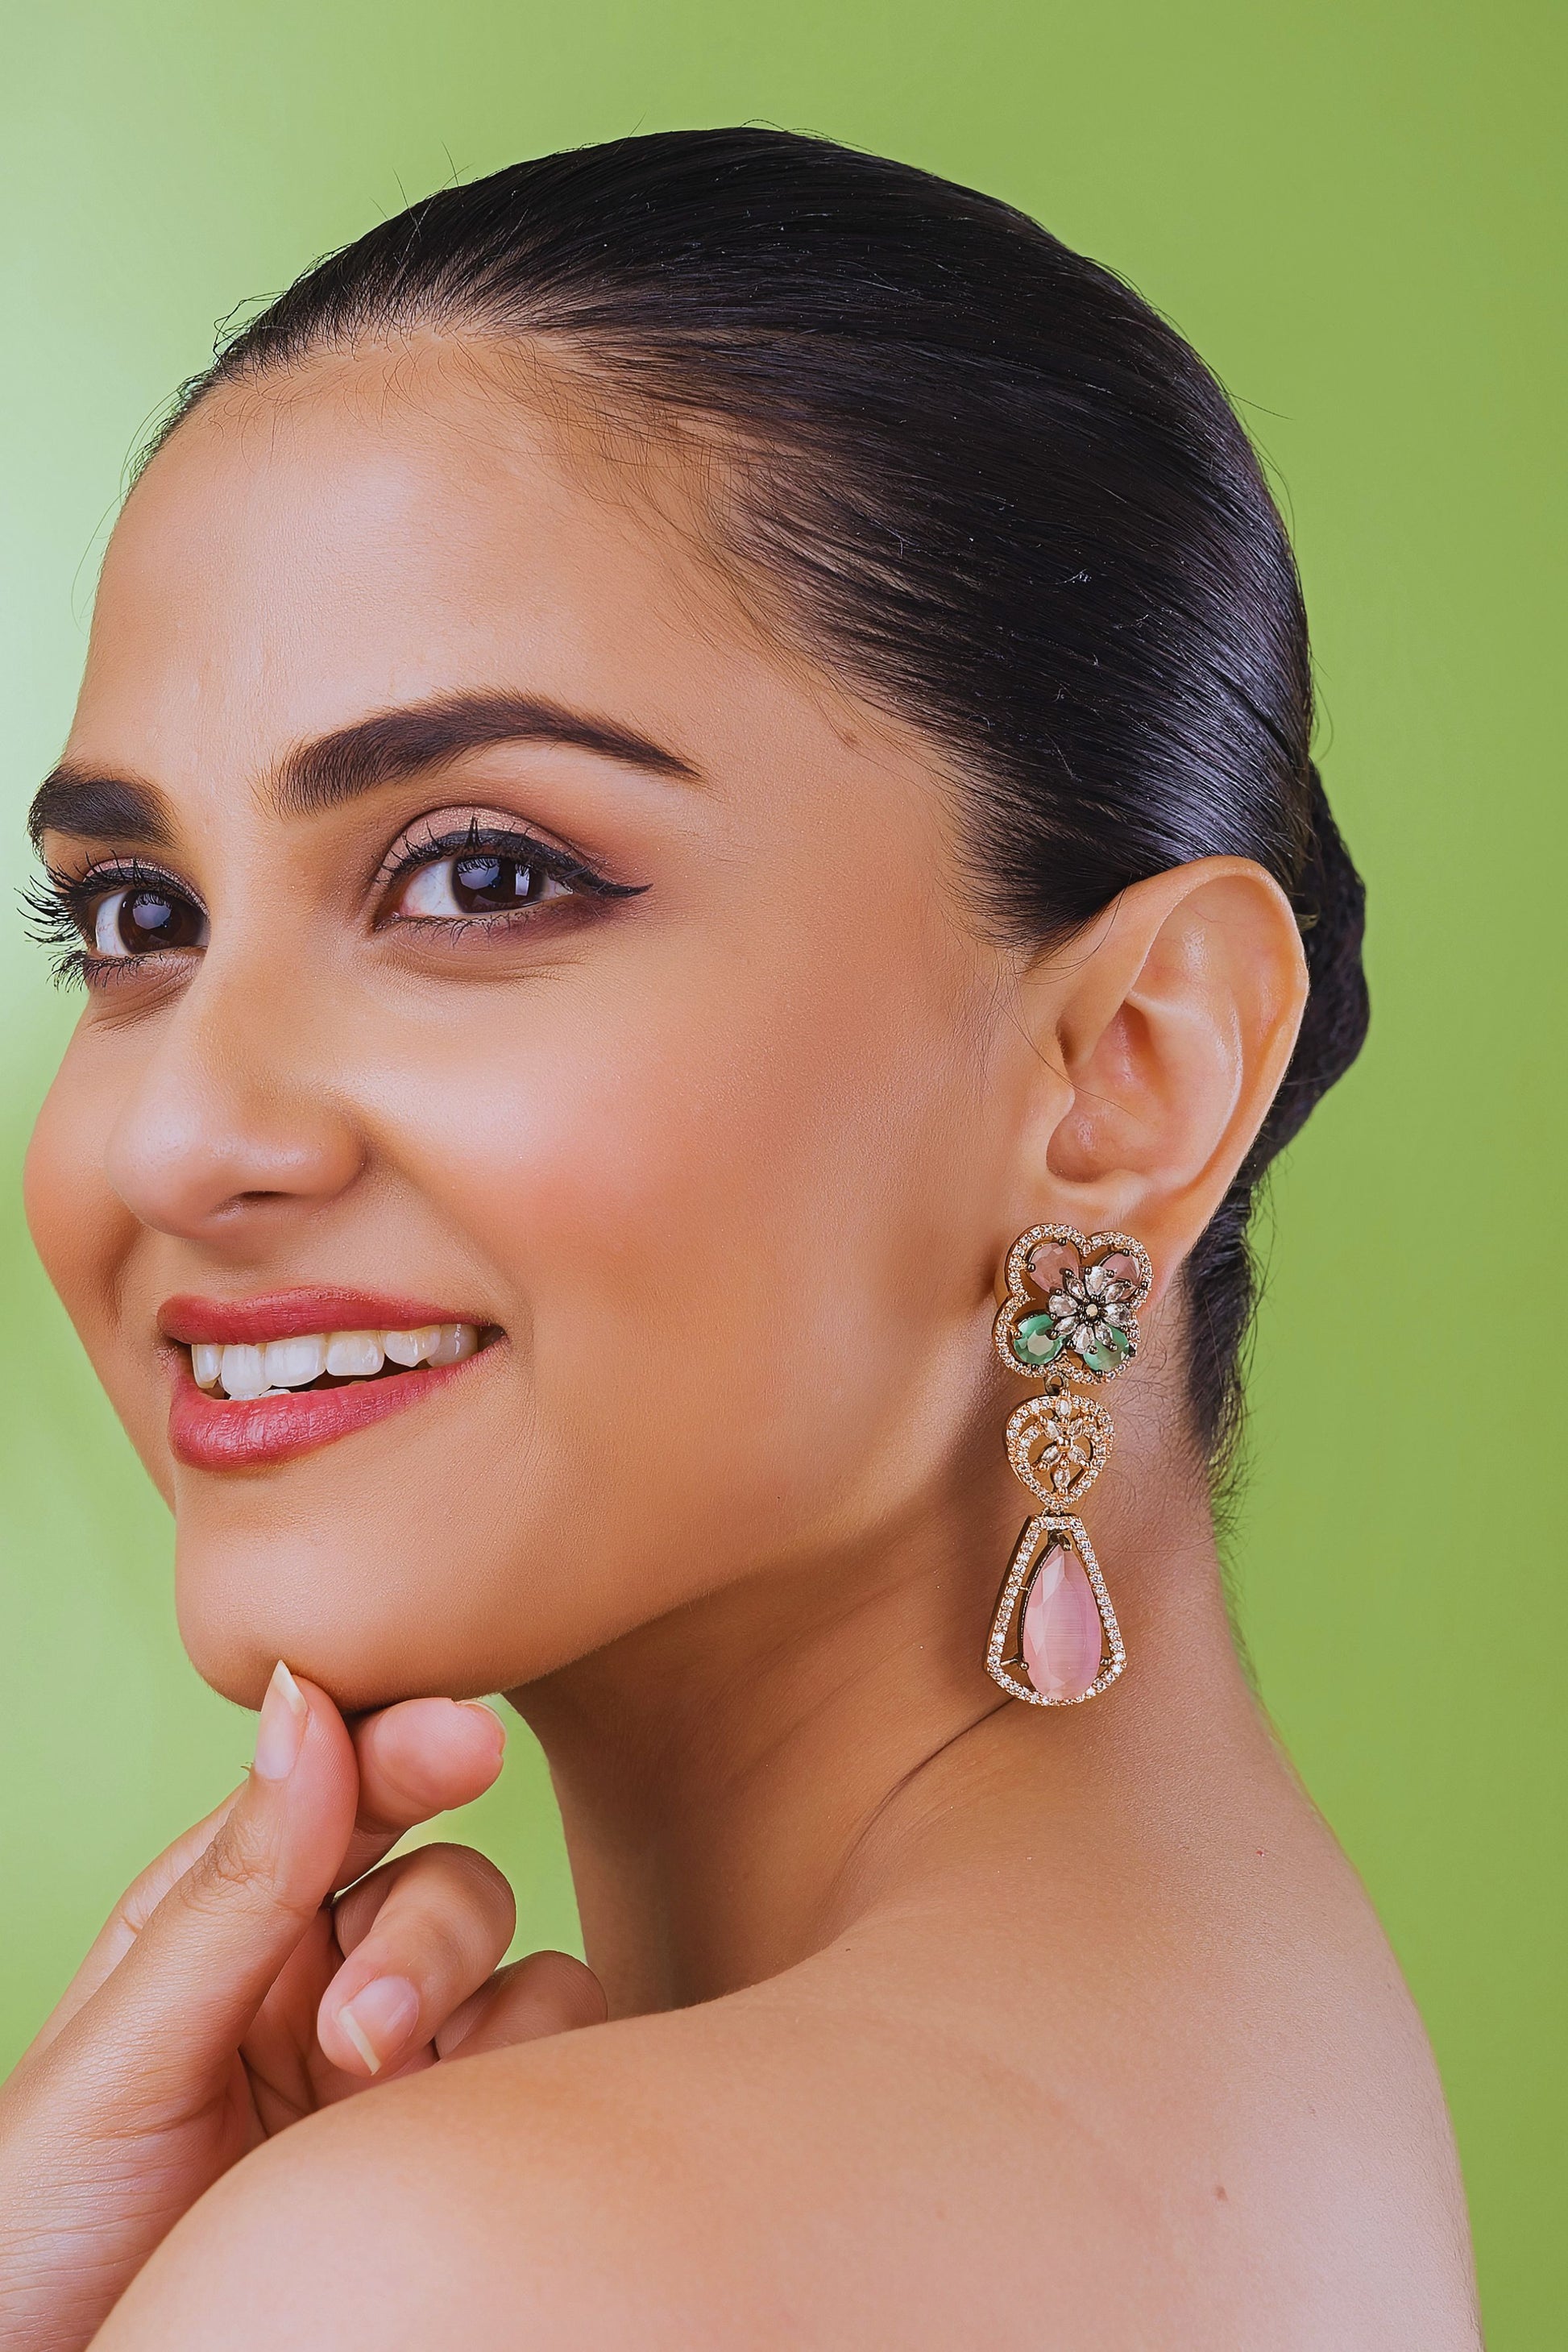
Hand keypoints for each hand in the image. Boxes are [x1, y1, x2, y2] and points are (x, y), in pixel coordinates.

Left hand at [0, 1668, 603, 2351]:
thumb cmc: (36, 2239)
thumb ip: (234, 1887)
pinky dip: (534, 2077)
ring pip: (516, 1969)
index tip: (458, 1739)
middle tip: (358, 2031)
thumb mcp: (119, 2058)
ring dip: (475, 2004)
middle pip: (447, 1883)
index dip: (406, 1747)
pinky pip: (552, 2075)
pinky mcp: (451, 2165)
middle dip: (424, 1934)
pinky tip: (458, 2132)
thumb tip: (308, 1697)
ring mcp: (397, 2077)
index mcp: (229, 1926)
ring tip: (378, 2091)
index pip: (342, 1793)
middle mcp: (326, 1985)